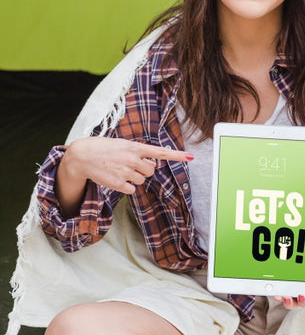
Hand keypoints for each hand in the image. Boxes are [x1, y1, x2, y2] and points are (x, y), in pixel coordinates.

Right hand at [56, 137, 192, 216]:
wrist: (82, 156)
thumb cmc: (104, 148)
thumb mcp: (124, 145)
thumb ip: (140, 153)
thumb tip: (153, 164)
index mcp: (136, 147)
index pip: (161, 152)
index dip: (177, 155)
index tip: (191, 157)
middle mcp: (133, 159)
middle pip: (152, 170)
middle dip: (144, 170)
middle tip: (130, 165)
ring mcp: (126, 172)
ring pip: (142, 180)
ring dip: (133, 177)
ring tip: (119, 169)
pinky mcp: (119, 184)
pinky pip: (132, 189)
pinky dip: (126, 186)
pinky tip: (115, 178)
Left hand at [274, 227, 304, 309]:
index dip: (304, 302)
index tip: (301, 295)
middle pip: (296, 300)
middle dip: (290, 302)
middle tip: (287, 296)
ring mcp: (294, 277)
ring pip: (286, 292)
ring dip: (281, 295)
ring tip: (279, 293)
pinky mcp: (287, 268)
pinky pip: (280, 277)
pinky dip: (276, 281)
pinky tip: (272, 280)